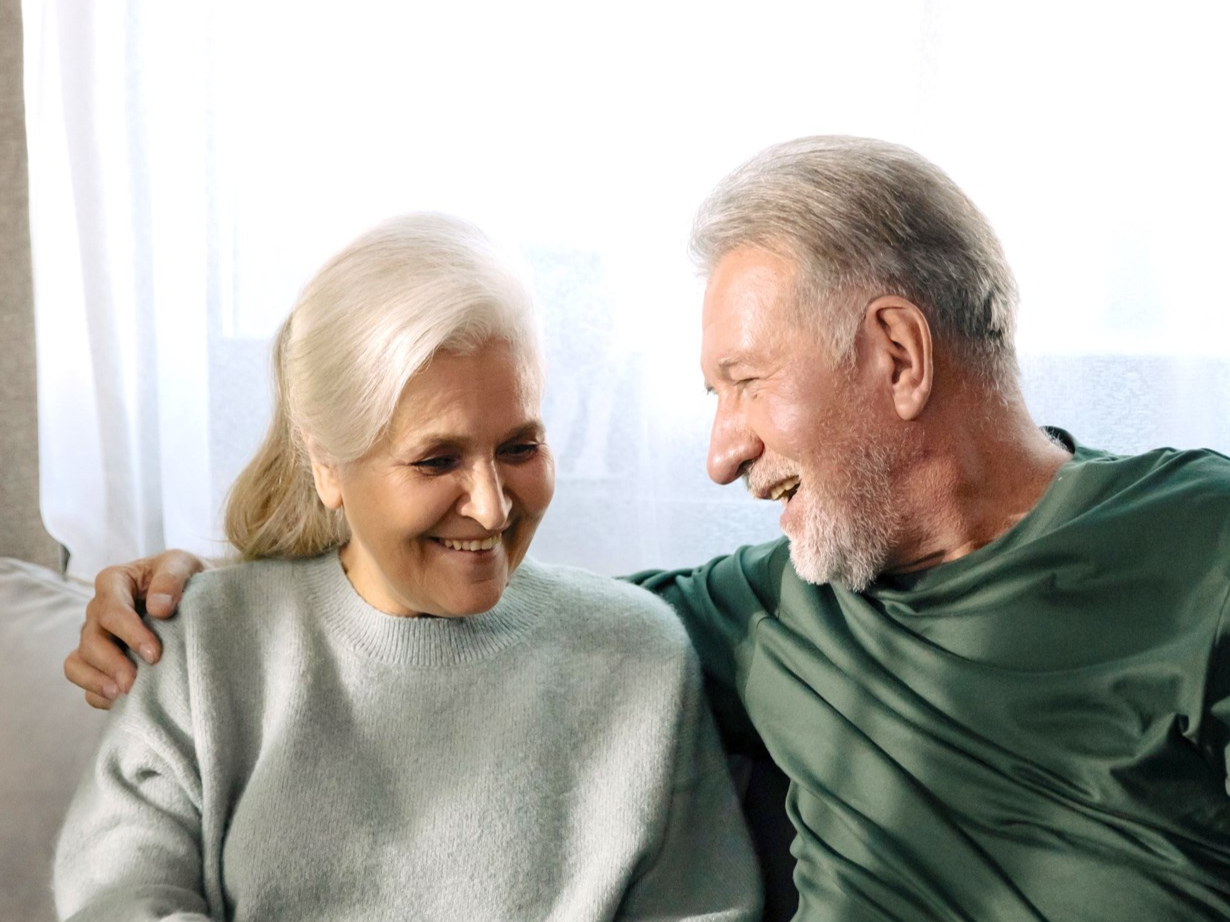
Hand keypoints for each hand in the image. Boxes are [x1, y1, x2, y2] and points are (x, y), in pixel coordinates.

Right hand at [63, 550, 206, 708]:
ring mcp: (96, 636)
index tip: (154, 654)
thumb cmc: (186, 577)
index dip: (129, 633)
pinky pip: (85, 680)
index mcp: (115, 582)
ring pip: (78, 662)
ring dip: (97, 681)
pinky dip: (96, 693)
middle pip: (91, 640)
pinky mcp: (100, 660)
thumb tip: (158, 608)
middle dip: (112, 663)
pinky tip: (120, 702)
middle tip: (135, 682)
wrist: (196, 595)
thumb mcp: (183, 564)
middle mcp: (99, 610)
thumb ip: (171, 578)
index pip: (111, 610)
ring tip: (122, 694)